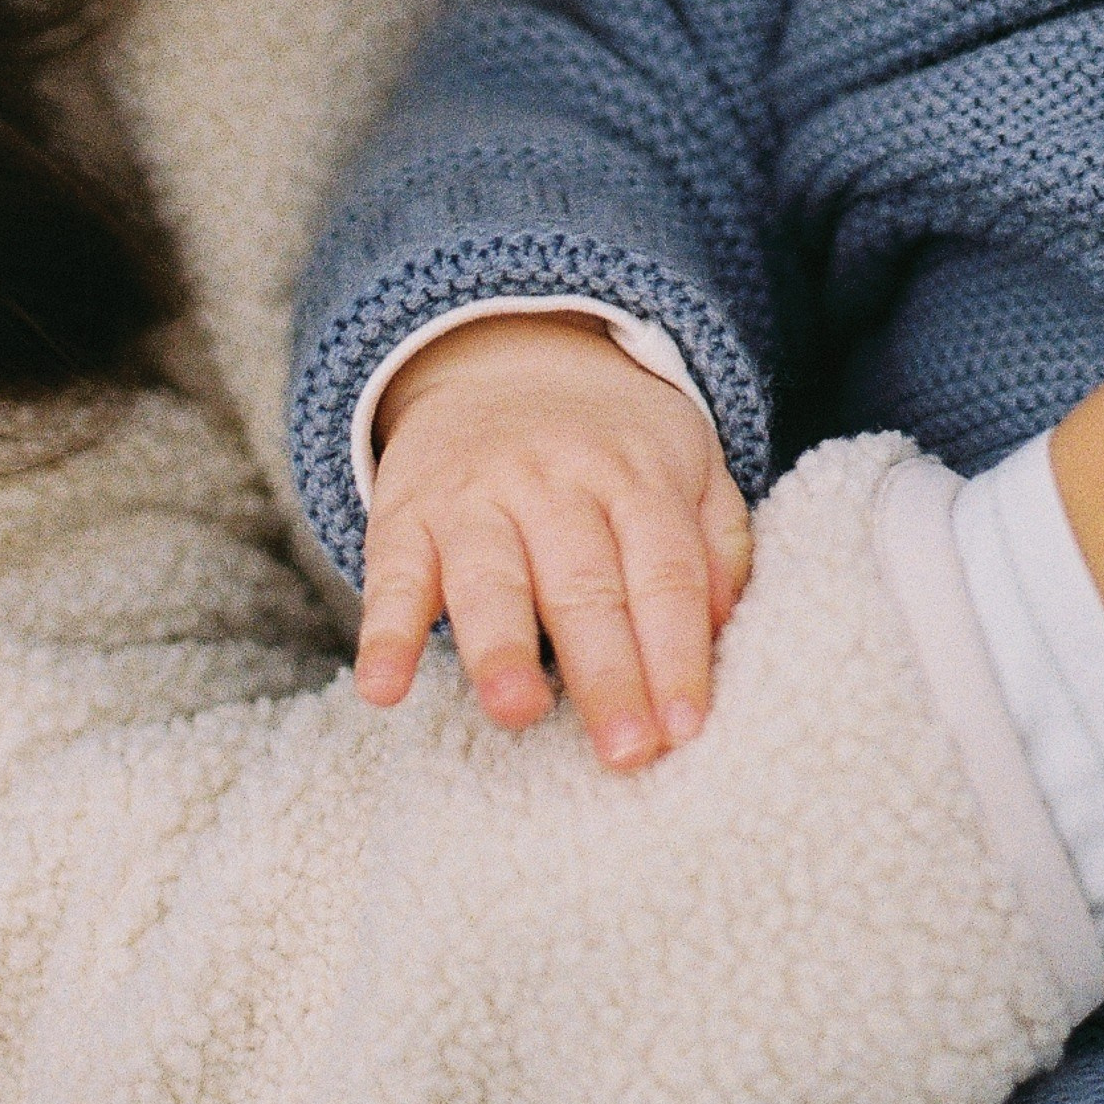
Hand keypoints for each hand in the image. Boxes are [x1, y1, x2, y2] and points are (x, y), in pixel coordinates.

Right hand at [358, 316, 754, 768]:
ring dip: (503, 648)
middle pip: (587, 586)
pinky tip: (382, 689)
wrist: (506, 352)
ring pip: (492, 579)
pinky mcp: (405, 515)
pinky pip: (394, 577)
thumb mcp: (688, 462)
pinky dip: (384, 633)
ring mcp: (477, 497)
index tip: (686, 728)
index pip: (665, 573)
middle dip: (607, 672)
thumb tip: (721, 624)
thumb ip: (718, 539)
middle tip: (626, 751)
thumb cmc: (614, 443)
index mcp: (637, 475)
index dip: (677, 653)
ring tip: (519, 711)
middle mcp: (557, 482)